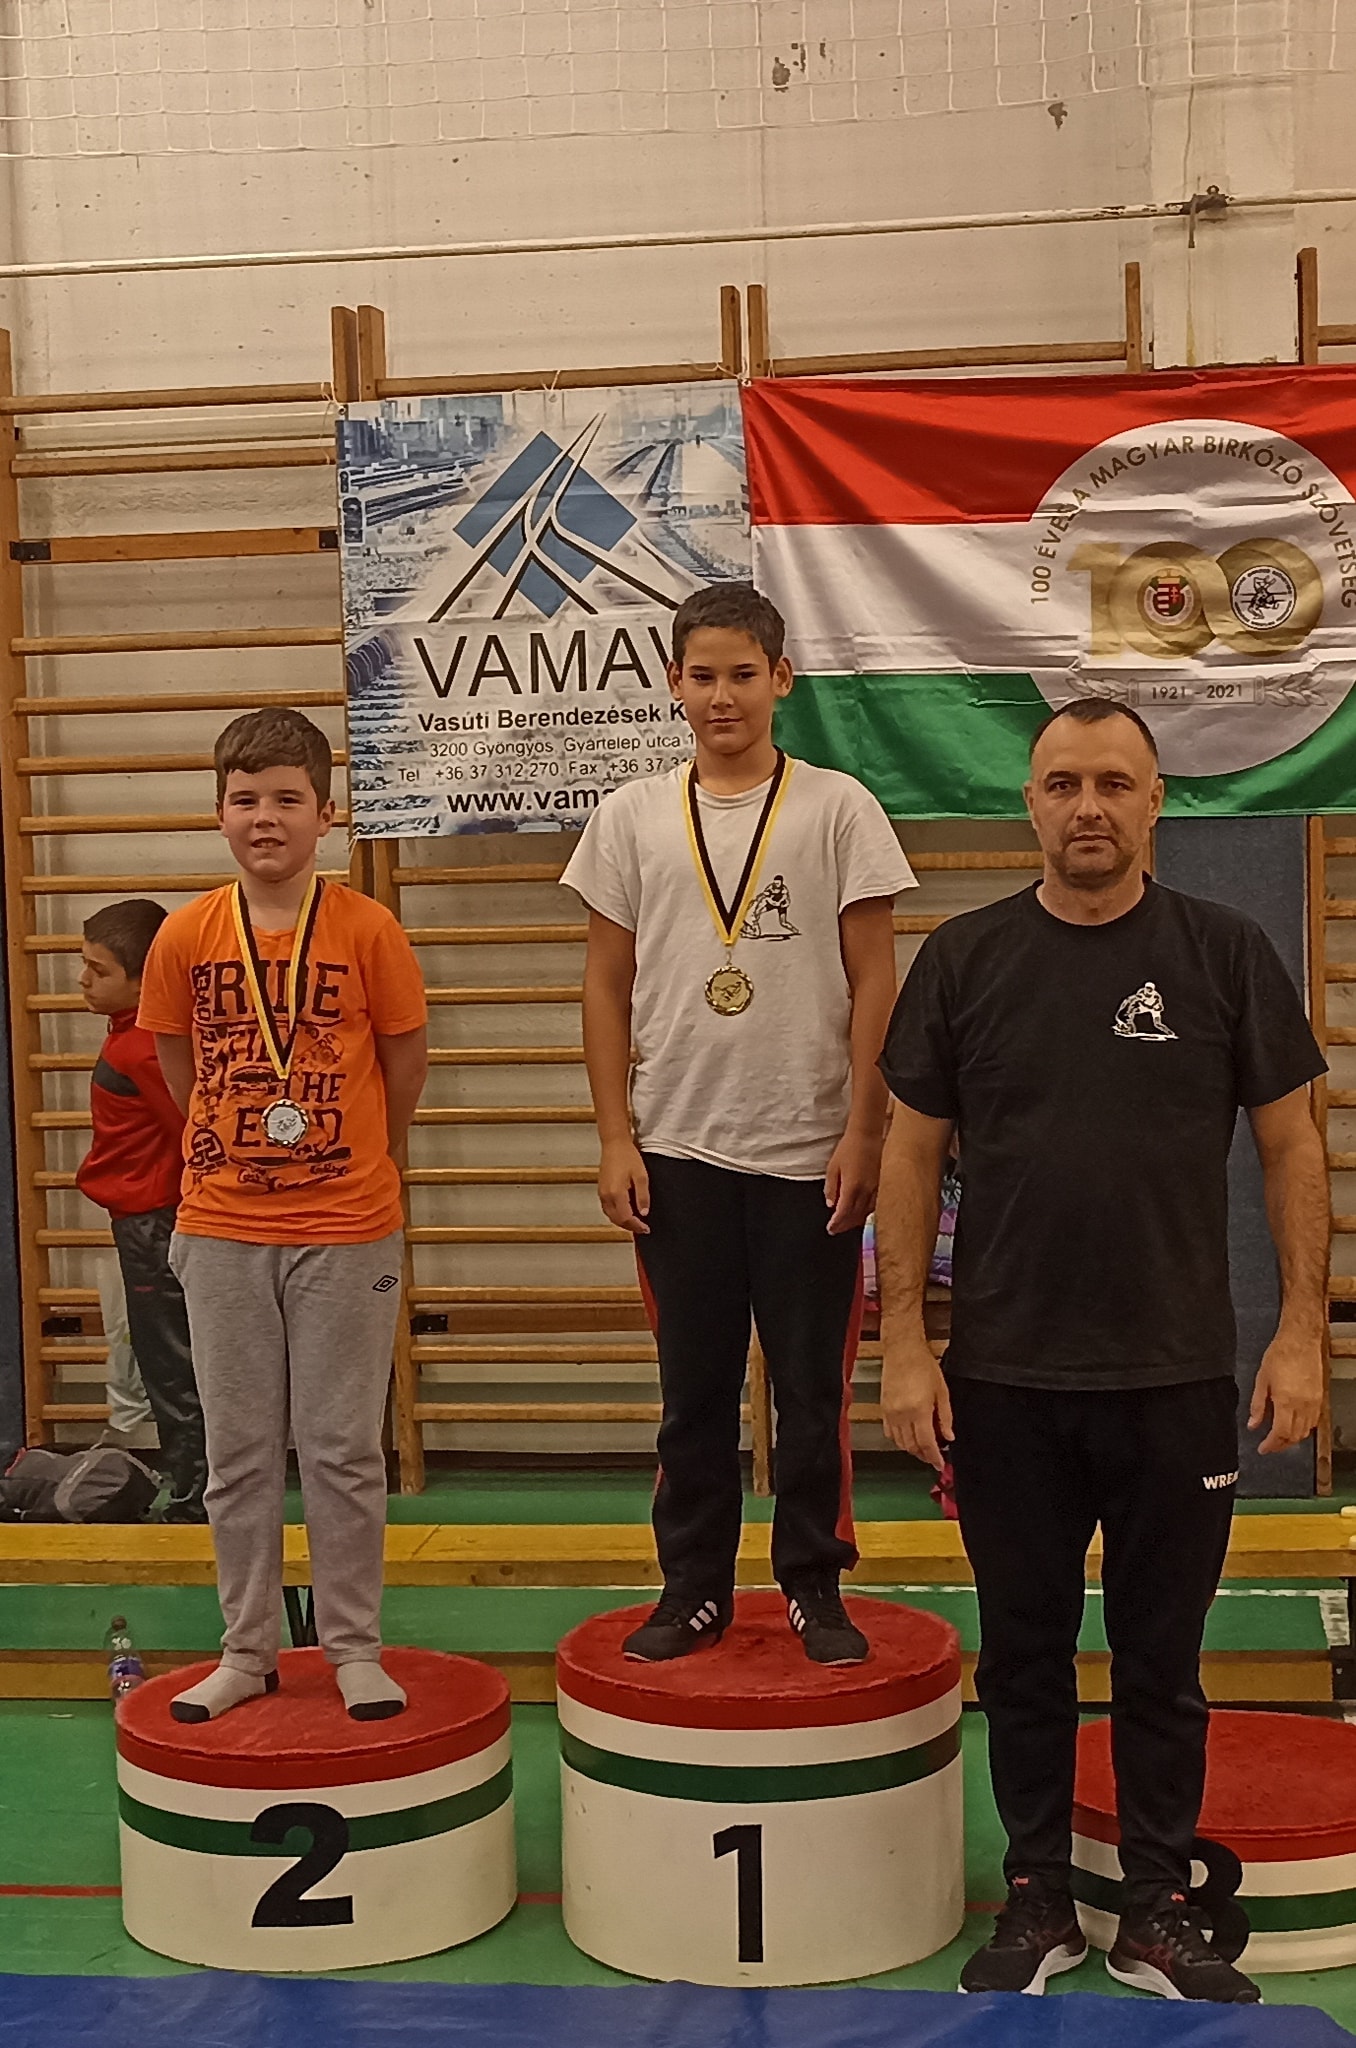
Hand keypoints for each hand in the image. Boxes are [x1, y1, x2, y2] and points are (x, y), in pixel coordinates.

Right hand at [597, 1139, 649, 1235]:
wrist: (614, 1144)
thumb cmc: (628, 1156)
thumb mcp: (641, 1176)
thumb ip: (643, 1196)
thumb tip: (644, 1213)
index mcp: (617, 1193)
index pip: (626, 1218)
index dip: (637, 1226)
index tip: (646, 1229)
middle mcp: (606, 1196)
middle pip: (617, 1220)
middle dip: (630, 1227)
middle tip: (642, 1228)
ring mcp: (602, 1193)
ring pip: (611, 1216)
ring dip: (622, 1222)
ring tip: (635, 1223)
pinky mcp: (601, 1190)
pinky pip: (607, 1209)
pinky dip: (616, 1215)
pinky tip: (624, 1213)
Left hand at [825, 1128, 882, 1234]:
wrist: (867, 1135)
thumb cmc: (848, 1149)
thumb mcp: (833, 1167)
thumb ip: (831, 1188)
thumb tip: (830, 1204)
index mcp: (852, 1187)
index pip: (844, 1212)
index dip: (837, 1223)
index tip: (830, 1229)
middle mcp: (866, 1190)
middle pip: (855, 1215)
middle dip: (845, 1225)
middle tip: (836, 1230)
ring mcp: (876, 1188)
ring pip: (866, 1212)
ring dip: (856, 1221)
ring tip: (847, 1224)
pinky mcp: (881, 1184)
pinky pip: (874, 1204)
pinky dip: (866, 1212)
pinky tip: (861, 1213)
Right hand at [880, 1330, 952, 1469]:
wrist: (902, 1350)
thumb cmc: (924, 1366)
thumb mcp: (942, 1391)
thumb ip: (945, 1417)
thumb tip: (949, 1437)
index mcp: (919, 1410)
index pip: (926, 1443)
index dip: (934, 1457)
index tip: (940, 1465)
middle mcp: (902, 1415)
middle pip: (912, 1446)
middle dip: (923, 1455)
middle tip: (934, 1457)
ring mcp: (890, 1413)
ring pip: (900, 1442)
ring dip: (912, 1449)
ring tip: (923, 1448)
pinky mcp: (883, 1409)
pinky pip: (890, 1433)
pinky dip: (899, 1440)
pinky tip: (908, 1437)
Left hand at [1248, 1330, 1323, 1453]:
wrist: (1300, 1341)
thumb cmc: (1280, 1355)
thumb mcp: (1261, 1380)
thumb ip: (1257, 1405)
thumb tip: (1253, 1425)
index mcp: (1286, 1401)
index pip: (1280, 1434)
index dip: (1271, 1445)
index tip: (1262, 1448)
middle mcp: (1303, 1405)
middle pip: (1294, 1436)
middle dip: (1281, 1445)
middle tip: (1269, 1446)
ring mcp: (1314, 1403)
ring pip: (1306, 1431)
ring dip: (1292, 1439)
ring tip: (1279, 1438)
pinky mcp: (1320, 1398)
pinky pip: (1313, 1422)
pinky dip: (1303, 1429)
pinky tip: (1294, 1426)